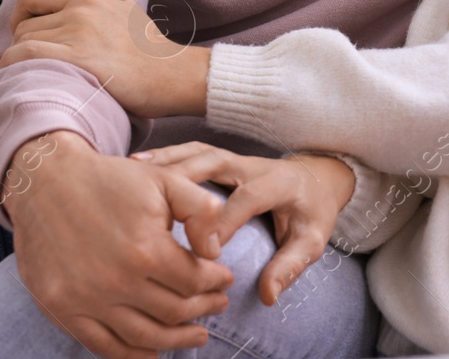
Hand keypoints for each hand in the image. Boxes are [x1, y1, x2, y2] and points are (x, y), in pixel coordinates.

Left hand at [0, 0, 210, 117]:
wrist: (172, 73)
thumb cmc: (148, 44)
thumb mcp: (125, 2)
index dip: (20, 15)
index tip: (26, 33)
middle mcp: (79, 10)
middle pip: (24, 24)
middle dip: (22, 43)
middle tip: (31, 61)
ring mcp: (78, 34)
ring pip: (23, 42)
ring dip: (19, 60)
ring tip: (29, 73)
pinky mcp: (78, 59)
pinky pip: (27, 56)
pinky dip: (13, 66)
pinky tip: (18, 78)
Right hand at [0, 130, 233, 358]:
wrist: (46, 181)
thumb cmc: (109, 180)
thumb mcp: (164, 179)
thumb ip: (200, 210)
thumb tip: (214, 252)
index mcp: (145, 249)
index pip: (194, 281)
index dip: (215, 283)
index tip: (224, 279)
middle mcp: (116, 281)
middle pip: (174, 312)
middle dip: (204, 309)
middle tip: (217, 305)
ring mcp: (86, 299)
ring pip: (144, 336)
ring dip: (176, 340)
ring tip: (197, 335)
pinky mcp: (62, 309)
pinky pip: (103, 346)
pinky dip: (132, 355)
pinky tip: (152, 353)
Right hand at [130, 141, 356, 306]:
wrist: (316, 181)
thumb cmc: (311, 213)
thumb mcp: (312, 240)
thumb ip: (290, 265)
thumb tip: (268, 295)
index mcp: (277, 182)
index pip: (246, 199)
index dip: (223, 223)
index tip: (204, 252)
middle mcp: (250, 164)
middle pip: (211, 163)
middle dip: (181, 182)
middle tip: (151, 206)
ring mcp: (231, 158)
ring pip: (194, 154)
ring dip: (164, 164)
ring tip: (133, 178)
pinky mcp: (217, 160)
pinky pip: (186, 155)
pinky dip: (161, 159)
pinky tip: (137, 165)